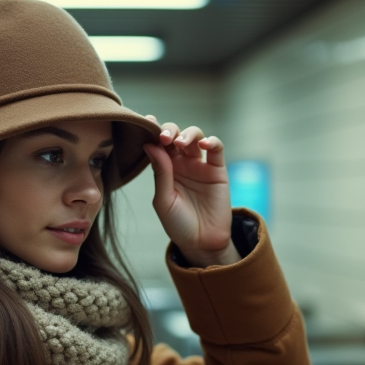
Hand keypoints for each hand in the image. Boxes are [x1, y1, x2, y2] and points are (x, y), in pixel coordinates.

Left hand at [142, 117, 239, 267]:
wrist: (201, 242)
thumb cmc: (178, 224)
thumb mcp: (164, 199)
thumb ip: (160, 172)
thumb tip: (150, 144)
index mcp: (164, 168)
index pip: (158, 143)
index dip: (153, 130)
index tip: (146, 121)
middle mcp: (181, 163)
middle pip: (175, 135)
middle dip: (169, 131)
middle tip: (164, 138)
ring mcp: (200, 165)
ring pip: (195, 136)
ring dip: (187, 134)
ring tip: (180, 143)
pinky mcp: (218, 170)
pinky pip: (216, 149)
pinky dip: (211, 141)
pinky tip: (204, 144)